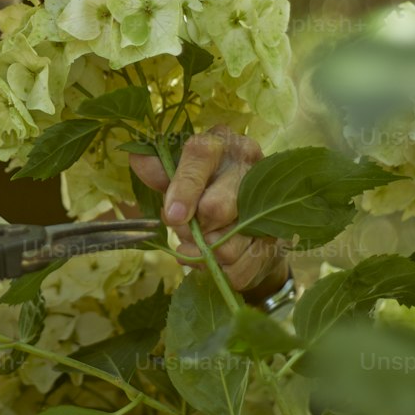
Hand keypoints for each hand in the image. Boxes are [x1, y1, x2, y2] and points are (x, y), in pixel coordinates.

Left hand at [127, 124, 287, 295]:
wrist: (243, 213)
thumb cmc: (201, 188)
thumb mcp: (177, 174)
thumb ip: (160, 171)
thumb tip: (139, 160)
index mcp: (222, 142)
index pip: (201, 155)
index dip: (184, 187)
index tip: (173, 216)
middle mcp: (250, 165)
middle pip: (217, 207)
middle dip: (194, 228)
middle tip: (187, 230)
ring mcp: (269, 202)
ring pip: (228, 244)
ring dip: (206, 254)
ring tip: (201, 245)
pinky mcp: (276, 238)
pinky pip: (241, 268)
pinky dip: (222, 272)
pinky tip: (217, 263)